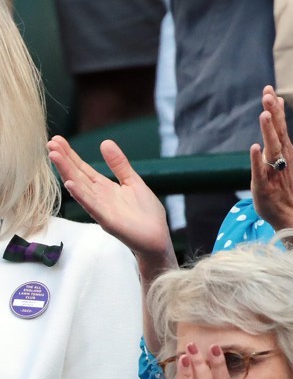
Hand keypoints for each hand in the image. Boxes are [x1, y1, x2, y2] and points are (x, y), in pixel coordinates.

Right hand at [47, 136, 174, 269]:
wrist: (157, 237)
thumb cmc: (145, 212)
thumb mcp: (132, 181)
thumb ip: (119, 165)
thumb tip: (105, 142)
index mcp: (104, 188)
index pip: (83, 169)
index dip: (70, 155)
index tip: (57, 140)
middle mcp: (99, 197)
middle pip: (77, 175)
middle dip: (64, 160)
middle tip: (50, 144)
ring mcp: (101, 209)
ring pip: (80, 188)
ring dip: (67, 173)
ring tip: (54, 157)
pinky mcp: (108, 220)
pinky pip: (92, 206)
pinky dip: (81, 195)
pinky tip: (70, 184)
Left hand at [250, 85, 292, 229]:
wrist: (290, 212)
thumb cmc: (281, 182)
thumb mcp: (279, 153)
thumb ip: (277, 130)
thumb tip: (275, 106)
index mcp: (283, 148)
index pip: (279, 124)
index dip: (274, 107)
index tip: (269, 89)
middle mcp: (281, 157)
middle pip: (277, 132)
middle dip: (273, 113)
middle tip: (268, 95)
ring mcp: (273, 170)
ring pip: (272, 148)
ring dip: (268, 131)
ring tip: (264, 115)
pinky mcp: (264, 184)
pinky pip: (261, 170)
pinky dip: (258, 159)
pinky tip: (255, 148)